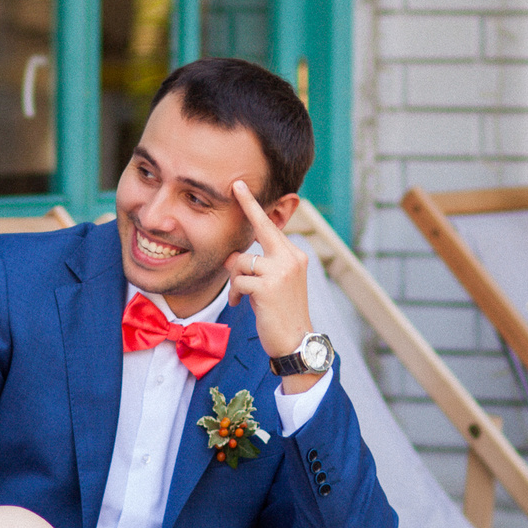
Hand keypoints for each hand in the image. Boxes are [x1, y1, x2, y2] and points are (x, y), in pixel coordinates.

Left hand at [227, 181, 317, 387]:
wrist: (295, 341)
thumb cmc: (282, 313)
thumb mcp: (274, 284)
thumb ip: (259, 266)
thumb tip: (232, 256)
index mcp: (294, 255)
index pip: (272, 226)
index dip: (255, 206)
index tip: (241, 185)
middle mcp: (291, 257)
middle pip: (261, 227)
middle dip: (248, 205)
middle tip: (235, 185)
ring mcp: (281, 271)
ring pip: (241, 261)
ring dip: (234, 279)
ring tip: (240, 296)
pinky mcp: (268, 286)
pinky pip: (238, 281)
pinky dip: (235, 294)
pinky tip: (241, 305)